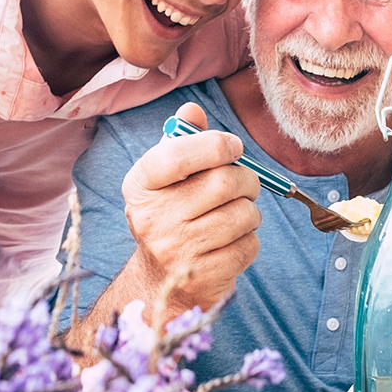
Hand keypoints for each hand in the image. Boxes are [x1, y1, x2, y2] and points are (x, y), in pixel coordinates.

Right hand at [118, 102, 260, 316]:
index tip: (233, 148)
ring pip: (243, 215)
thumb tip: (192, 109)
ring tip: (237, 214)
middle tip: (246, 184)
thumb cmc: (172, 215)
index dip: (215, 144)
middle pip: (223, 182)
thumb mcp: (168, 177)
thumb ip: (182, 140)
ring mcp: (176, 250)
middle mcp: (152, 217)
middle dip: (247, 179)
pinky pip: (249, 245)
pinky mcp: (202, 276)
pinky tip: (233, 241)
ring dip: (250, 211)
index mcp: (141, 185)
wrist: (161, 281)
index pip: (177, 153)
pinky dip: (250, 239)